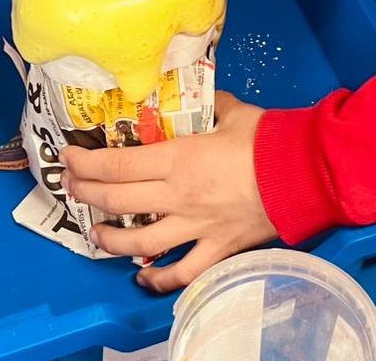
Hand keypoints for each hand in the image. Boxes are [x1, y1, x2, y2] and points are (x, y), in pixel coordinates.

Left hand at [63, 92, 274, 291]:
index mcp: (179, 159)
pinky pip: (181, 273)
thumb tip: (200, 95)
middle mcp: (179, 196)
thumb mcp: (235, 111)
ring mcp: (196, 228)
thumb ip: (210, 104)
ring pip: (138, 244)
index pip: (117, 166)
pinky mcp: (216, 249)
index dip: (86, 164)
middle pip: (117, 201)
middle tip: (72, 187)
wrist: (306, 175)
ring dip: (109, 239)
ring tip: (97, 233)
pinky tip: (142, 278)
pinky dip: (157, 280)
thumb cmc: (270, 141)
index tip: (69, 159)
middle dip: (85, 194)